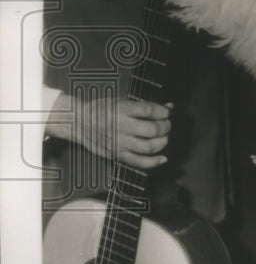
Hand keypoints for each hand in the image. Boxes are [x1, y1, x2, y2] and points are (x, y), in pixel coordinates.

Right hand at [46, 93, 170, 168]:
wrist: (78, 123)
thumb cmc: (101, 109)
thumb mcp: (121, 100)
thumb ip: (145, 105)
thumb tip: (170, 107)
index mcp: (122, 110)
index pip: (150, 111)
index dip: (164, 112)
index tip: (167, 112)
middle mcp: (122, 127)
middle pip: (153, 130)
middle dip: (165, 127)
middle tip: (166, 125)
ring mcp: (120, 143)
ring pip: (149, 147)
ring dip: (162, 142)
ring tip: (163, 138)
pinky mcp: (117, 155)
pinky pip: (139, 162)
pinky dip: (154, 162)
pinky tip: (163, 158)